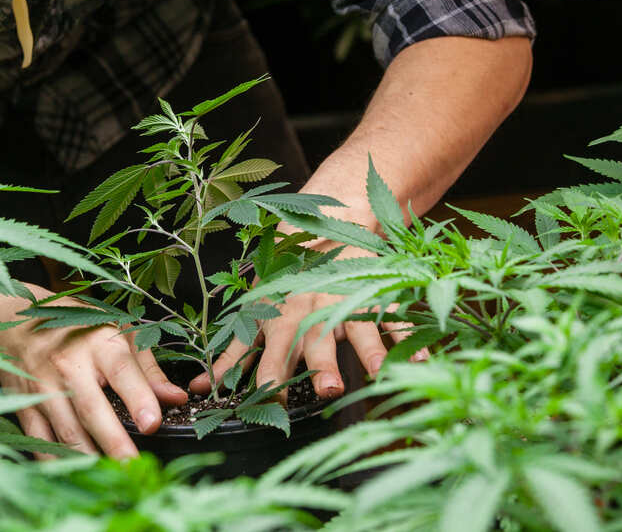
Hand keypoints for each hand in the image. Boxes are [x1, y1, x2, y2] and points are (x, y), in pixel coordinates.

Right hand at [0, 284, 187, 458]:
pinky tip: (73, 475)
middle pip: (91, 408)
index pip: (122, 370)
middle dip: (113, 441)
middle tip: (133, 467)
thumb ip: (148, 371)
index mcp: (100, 343)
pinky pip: (39, 438)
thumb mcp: (119, 334)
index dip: (138, 398)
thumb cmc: (80, 329)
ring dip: (87, 457)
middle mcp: (70, 364)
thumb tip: (178, 399)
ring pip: (65, 429)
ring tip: (109, 479)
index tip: (153, 424)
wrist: (18, 322)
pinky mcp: (24, 404)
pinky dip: (55, 460)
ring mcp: (43, 386)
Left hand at [189, 246, 425, 403]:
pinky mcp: (374, 291)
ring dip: (370, 349)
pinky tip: (423, 356)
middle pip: (316, 337)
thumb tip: (198, 389)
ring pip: (358, 324)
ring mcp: (345, 298)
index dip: (267, 373)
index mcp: (281, 316)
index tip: (265, 398)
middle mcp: (312, 308)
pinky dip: (409, 335)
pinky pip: (395, 314)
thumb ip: (234, 353)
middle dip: (321, 363)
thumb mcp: (257, 312)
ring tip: (381, 372)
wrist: (326, 222)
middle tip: (327, 389)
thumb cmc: (284, 279)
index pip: (271, 349)